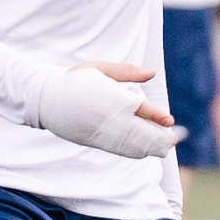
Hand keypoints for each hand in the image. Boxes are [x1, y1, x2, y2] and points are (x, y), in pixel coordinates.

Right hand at [36, 63, 182, 158]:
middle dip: (157, 137)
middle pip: (137, 131)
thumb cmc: (75, 79)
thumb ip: (127, 72)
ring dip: (148, 147)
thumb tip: (152, 73)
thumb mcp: (99, 68)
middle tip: (174, 140)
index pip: (137, 108)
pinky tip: (146, 152)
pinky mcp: (93, 140)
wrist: (45, 98)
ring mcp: (99, 130)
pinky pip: (117, 148)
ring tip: (165, 148)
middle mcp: (106, 116)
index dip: (155, 116)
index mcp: (109, 96)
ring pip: (129, 143)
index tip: (169, 120)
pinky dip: (134, 151)